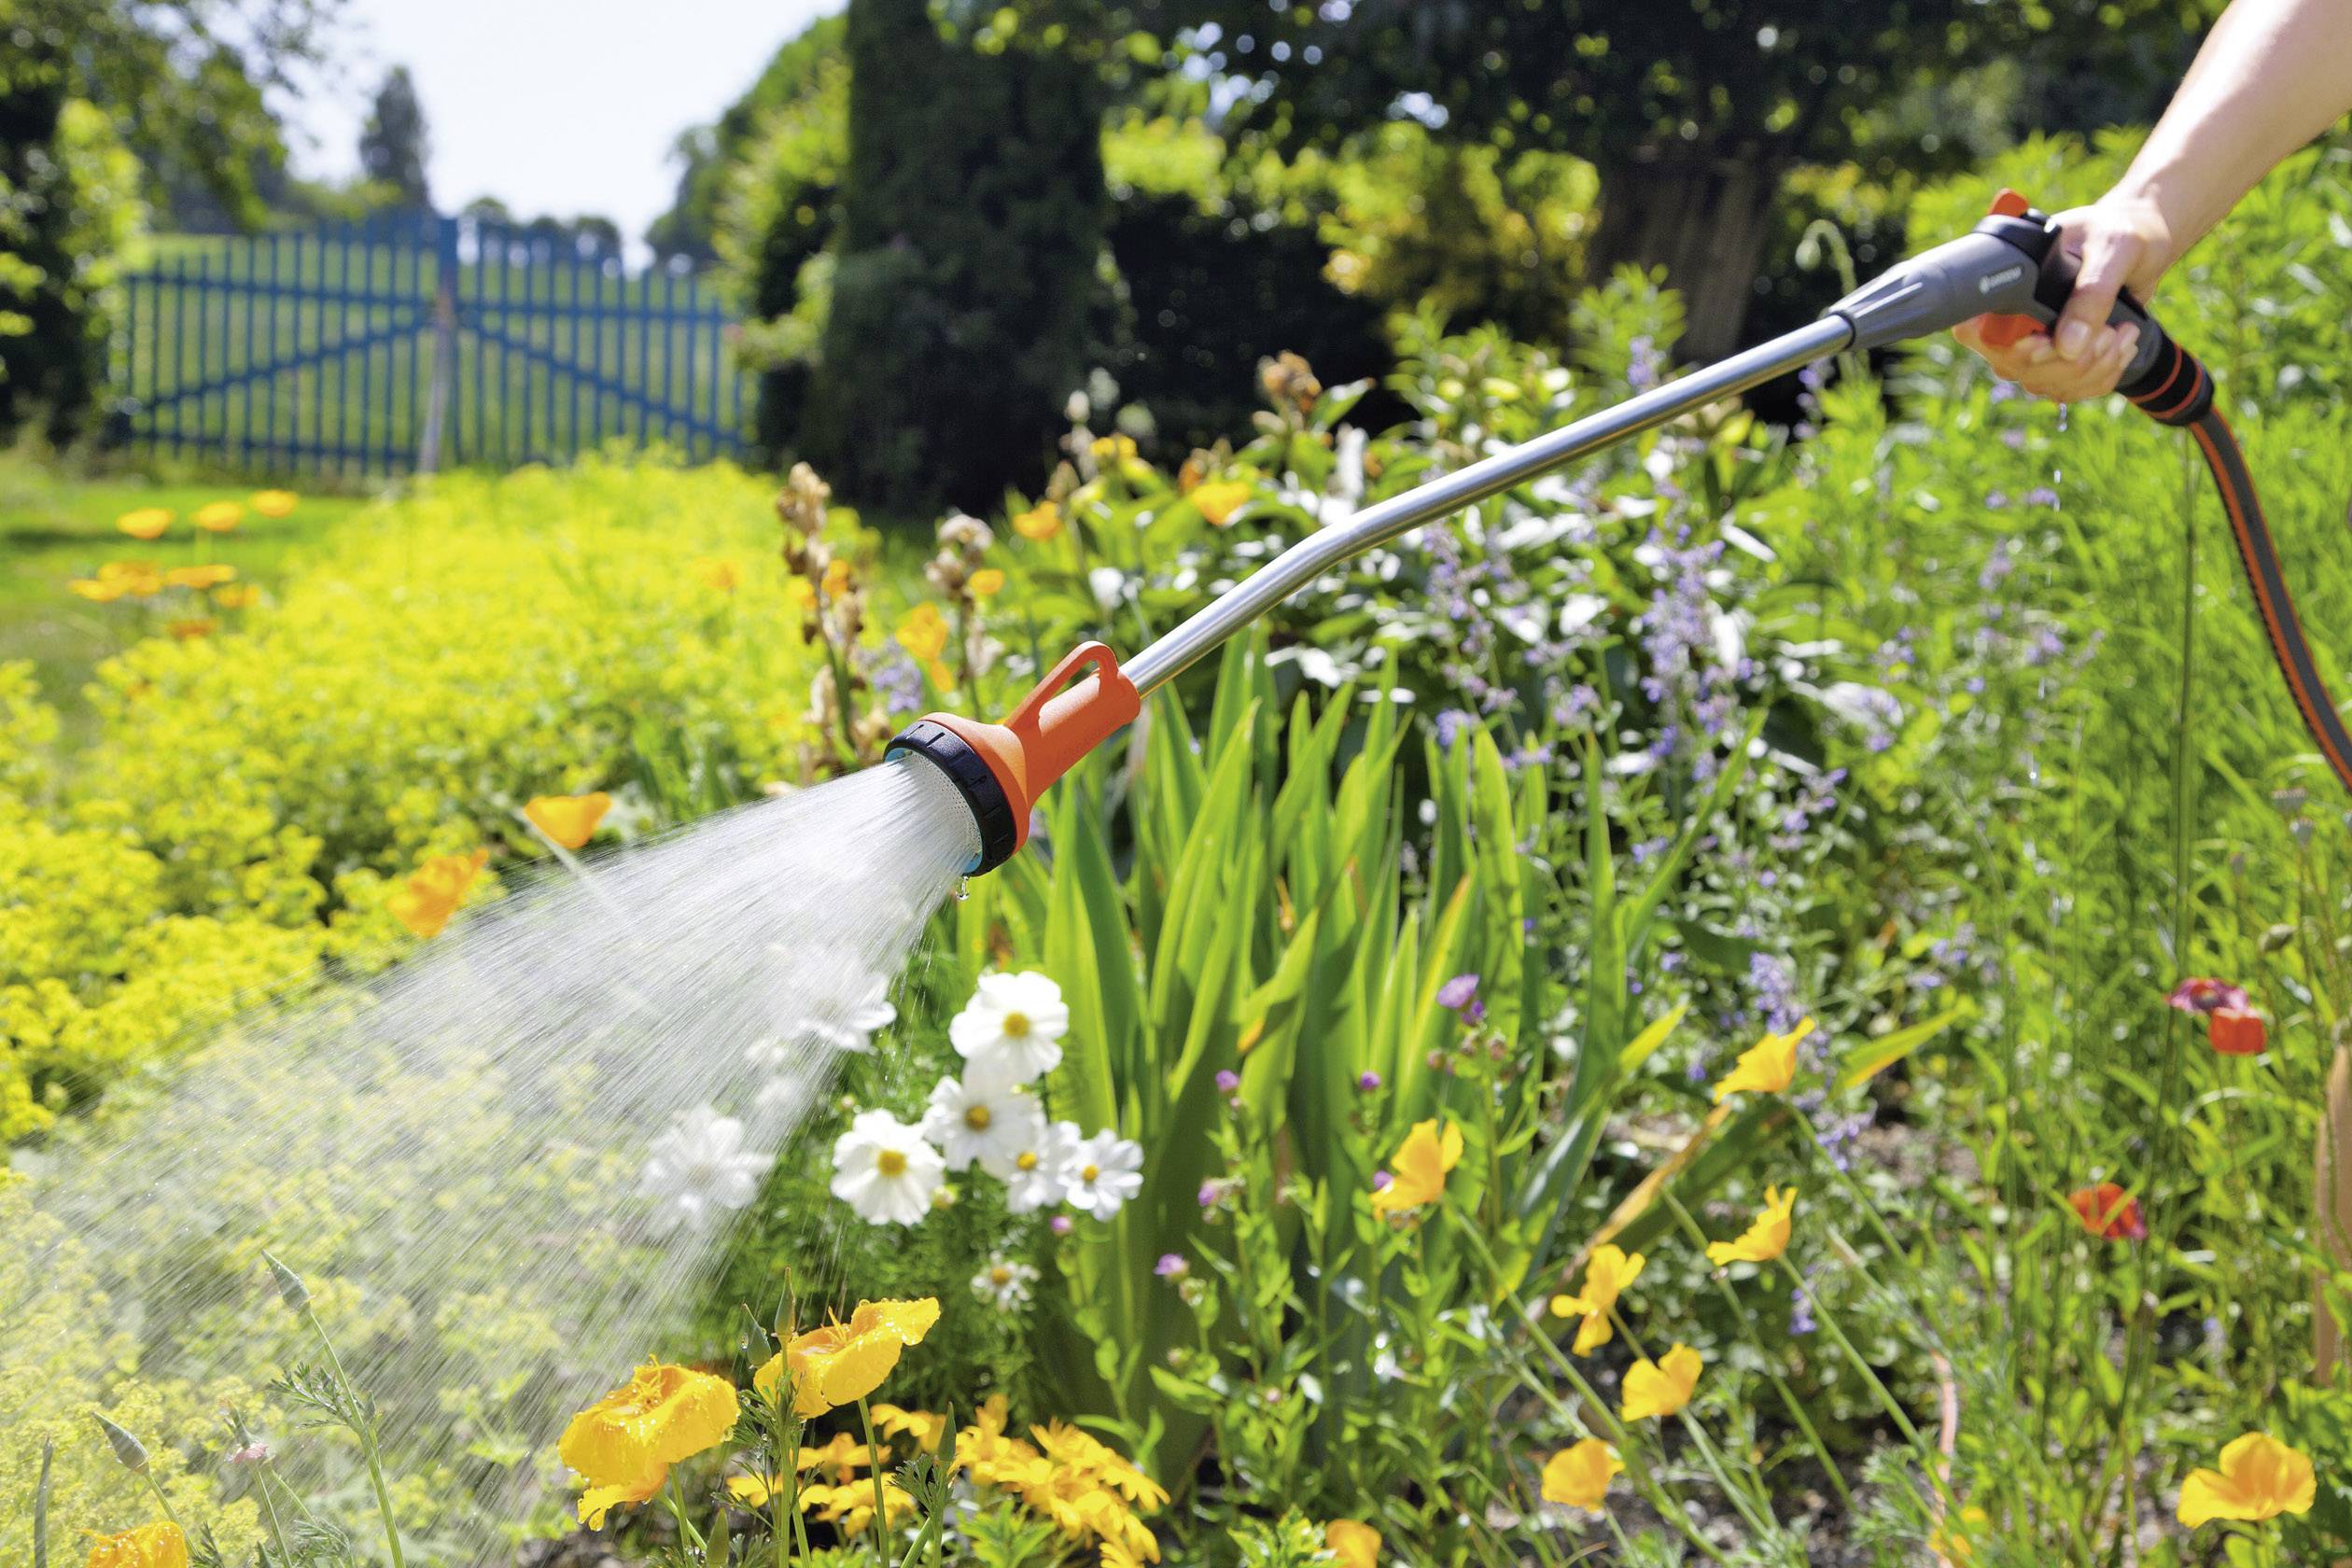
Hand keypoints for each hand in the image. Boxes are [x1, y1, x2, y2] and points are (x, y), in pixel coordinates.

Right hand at [1953, 193, 2177, 401]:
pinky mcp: (2055, 365)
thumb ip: (2092, 293)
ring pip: (2047, 384)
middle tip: (2111, 330)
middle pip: (2018, 368)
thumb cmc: (2119, 232)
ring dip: (2096, 366)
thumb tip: (2068, 347)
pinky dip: (2103, 375)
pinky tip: (2122, 347)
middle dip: (2072, 359)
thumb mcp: (2112, 248)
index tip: (2048, 342)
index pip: (1977, 332)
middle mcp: (2009, 322)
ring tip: (2125, 331)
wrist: (2140, 246)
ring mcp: (2030, 349)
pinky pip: (2069, 391)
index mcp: (2008, 284)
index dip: (2009, 347)